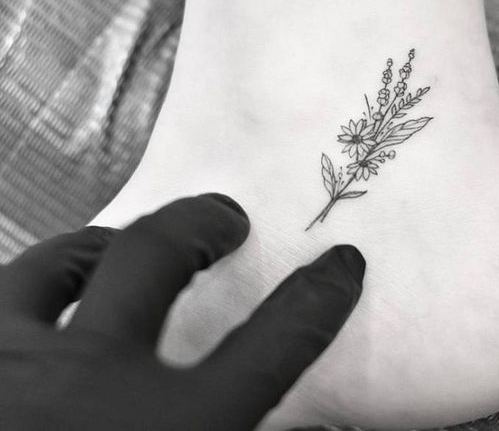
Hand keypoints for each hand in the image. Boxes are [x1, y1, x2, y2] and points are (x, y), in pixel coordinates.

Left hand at [0, 193, 364, 429]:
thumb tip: (305, 427)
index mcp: (173, 430)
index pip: (275, 341)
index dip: (318, 295)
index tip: (339, 265)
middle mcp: (92, 383)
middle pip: (159, 257)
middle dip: (202, 222)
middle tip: (225, 217)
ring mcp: (13, 371)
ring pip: (58, 262)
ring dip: (100, 243)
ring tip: (120, 243)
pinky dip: (24, 294)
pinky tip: (35, 307)